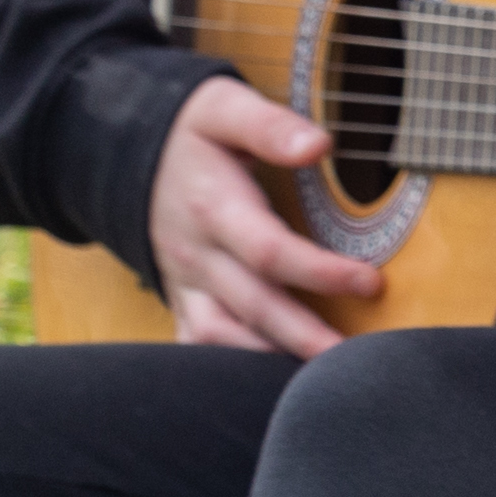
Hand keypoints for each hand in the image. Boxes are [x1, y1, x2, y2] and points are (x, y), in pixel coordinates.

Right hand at [149, 76, 387, 354]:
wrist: (123, 150)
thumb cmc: (191, 130)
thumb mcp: (224, 108)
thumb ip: (269, 126)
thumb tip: (318, 144)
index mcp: (215, 210)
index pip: (269, 251)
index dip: (320, 271)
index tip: (372, 282)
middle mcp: (197, 255)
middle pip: (252, 305)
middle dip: (303, 335)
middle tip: (353, 360)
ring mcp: (185, 282)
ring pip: (219, 336)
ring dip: (267, 362)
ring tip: (320, 381)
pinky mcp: (179, 298)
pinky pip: (196, 344)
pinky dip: (227, 369)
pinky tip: (267, 388)